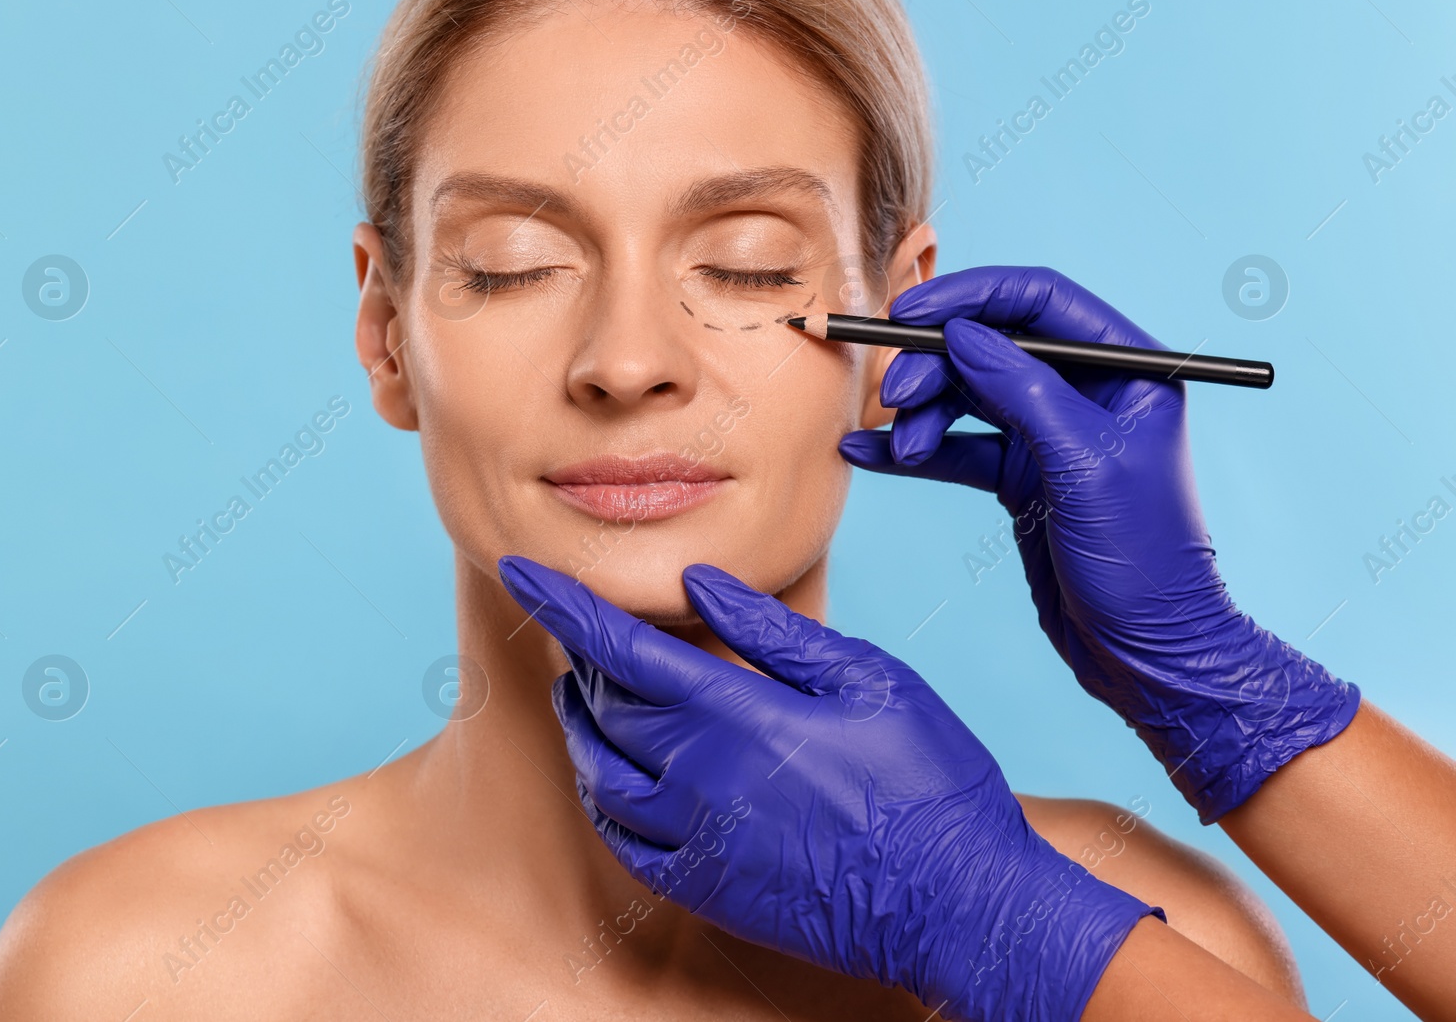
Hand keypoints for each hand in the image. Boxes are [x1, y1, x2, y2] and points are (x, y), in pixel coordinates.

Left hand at [497, 554, 1160, 1021]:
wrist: (960, 907)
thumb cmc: (930, 781)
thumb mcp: (870, 680)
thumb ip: (773, 633)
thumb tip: (698, 583)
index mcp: (740, 715)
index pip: (621, 647)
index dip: (563, 605)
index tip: (518, 571)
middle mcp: (700, 780)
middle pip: (606, 705)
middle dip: (585, 660)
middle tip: (585, 631)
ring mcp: (697, 842)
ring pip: (600, 774)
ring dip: (582, 727)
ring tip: (583, 696)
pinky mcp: (706, 891)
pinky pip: (622, 842)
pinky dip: (602, 799)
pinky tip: (611, 778)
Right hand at [838, 266, 1359, 821]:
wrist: (1146, 653)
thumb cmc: (1144, 560)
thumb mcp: (1083, 464)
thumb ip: (1022, 391)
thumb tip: (960, 335)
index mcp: (1128, 369)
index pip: (1041, 300)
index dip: (971, 297)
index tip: (910, 313)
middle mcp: (1088, 393)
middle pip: (993, 346)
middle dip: (935, 365)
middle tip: (894, 395)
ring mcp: (1052, 435)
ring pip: (968, 395)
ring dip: (922, 413)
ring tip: (897, 447)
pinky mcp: (1022, 478)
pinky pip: (958, 447)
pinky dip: (915, 450)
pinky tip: (868, 454)